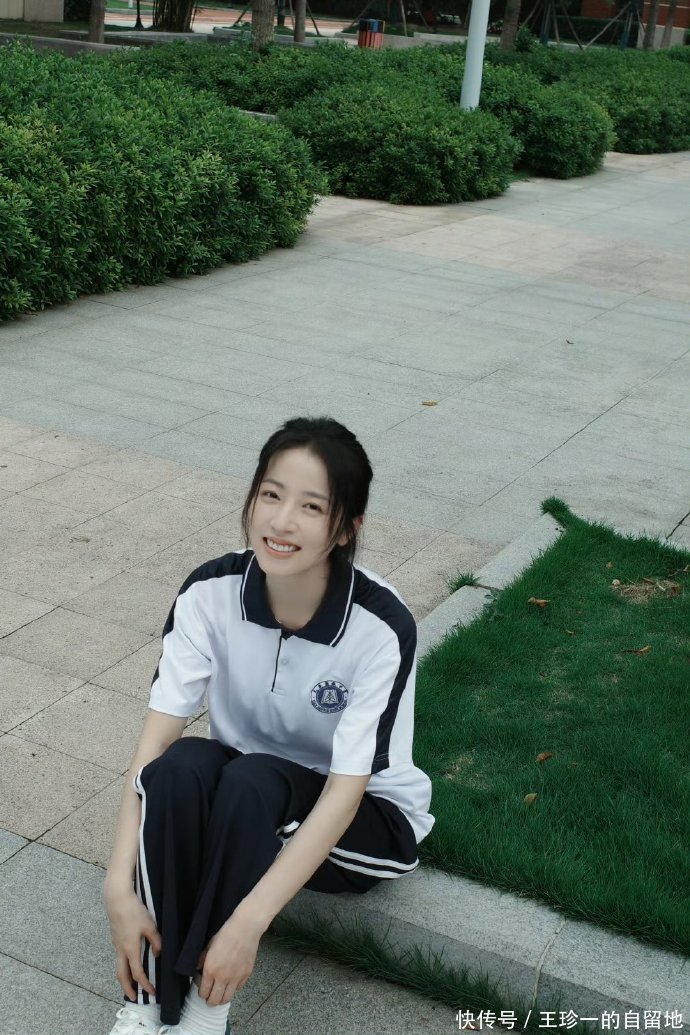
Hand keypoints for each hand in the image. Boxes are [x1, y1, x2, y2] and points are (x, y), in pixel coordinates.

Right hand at [105, 886, 160, 1000]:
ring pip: (118, 967)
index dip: (144, 984)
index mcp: (130, 949)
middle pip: (121, 975)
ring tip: (131, 984)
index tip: (152, 992)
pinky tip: (130, 963)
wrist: (117, 899)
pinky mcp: (115, 938)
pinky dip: (123, 966)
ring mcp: (116, 944)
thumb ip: (155, 941)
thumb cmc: (134, 911)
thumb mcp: (149, 925)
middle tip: (133, 998)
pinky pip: (118, 957)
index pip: (137, 973)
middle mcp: (120, 950)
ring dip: (124, 978)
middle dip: (127, 988)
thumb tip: (158, 954)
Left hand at [197, 910, 262, 1006]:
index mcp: (210, 970)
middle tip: (210, 995)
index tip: (202, 988)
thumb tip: (198, 969)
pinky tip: (232, 980)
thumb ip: (202, 960)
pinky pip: (238, 988)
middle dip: (210, 1000)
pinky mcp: (246, 975)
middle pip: (214, 1001)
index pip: (203, 992)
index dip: (201, 993)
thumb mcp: (208, 946)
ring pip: (227, 999)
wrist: (244, 929)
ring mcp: (235, 978)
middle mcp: (222, 978)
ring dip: (222, 998)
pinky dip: (234, 987)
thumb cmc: (225, 934)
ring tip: (220, 992)